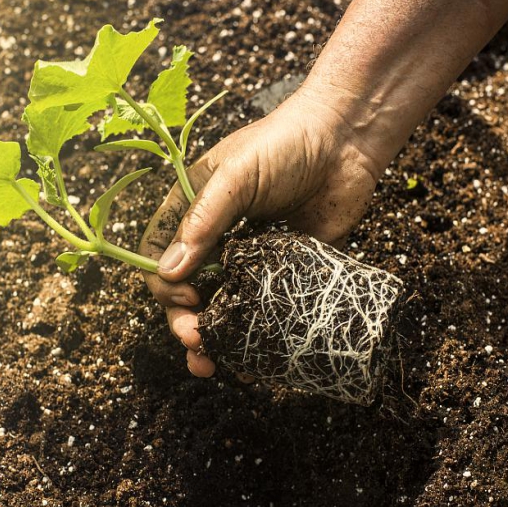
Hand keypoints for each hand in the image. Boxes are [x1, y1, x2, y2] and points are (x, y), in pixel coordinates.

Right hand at [139, 86, 380, 376]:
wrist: (345, 141)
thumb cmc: (282, 145)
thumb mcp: (235, 177)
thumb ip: (202, 222)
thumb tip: (169, 273)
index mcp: (193, 211)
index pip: (162, 256)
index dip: (166, 283)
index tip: (186, 299)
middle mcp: (217, 239)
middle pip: (189, 289)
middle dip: (187, 320)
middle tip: (197, 342)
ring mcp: (250, 258)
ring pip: (224, 304)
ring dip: (216, 336)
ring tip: (214, 364)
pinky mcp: (284, 271)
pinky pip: (265, 306)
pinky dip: (256, 332)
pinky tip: (254, 356)